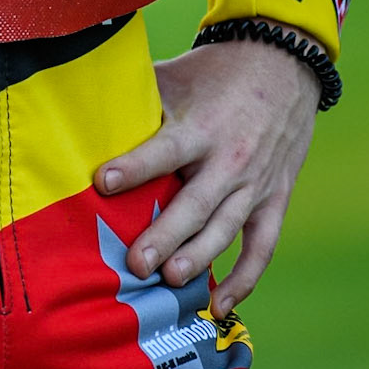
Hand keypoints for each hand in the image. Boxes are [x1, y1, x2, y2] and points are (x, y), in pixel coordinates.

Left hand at [93, 36, 320, 317]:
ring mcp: (256, 183)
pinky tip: (220, 305)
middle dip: (166, 236)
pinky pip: (262, 245)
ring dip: (199, 258)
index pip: (164, 150)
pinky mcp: (275, 197)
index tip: (102, 182)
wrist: (284, 63)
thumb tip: (85, 110)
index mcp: (201, 126)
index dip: (134, 166)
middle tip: (136, 263)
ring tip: (170, 280)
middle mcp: (230, 158)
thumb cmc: (216, 72)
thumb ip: (138, 99)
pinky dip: (244, 278)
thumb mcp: (175, 76)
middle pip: (196, 204)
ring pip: (226, 229)